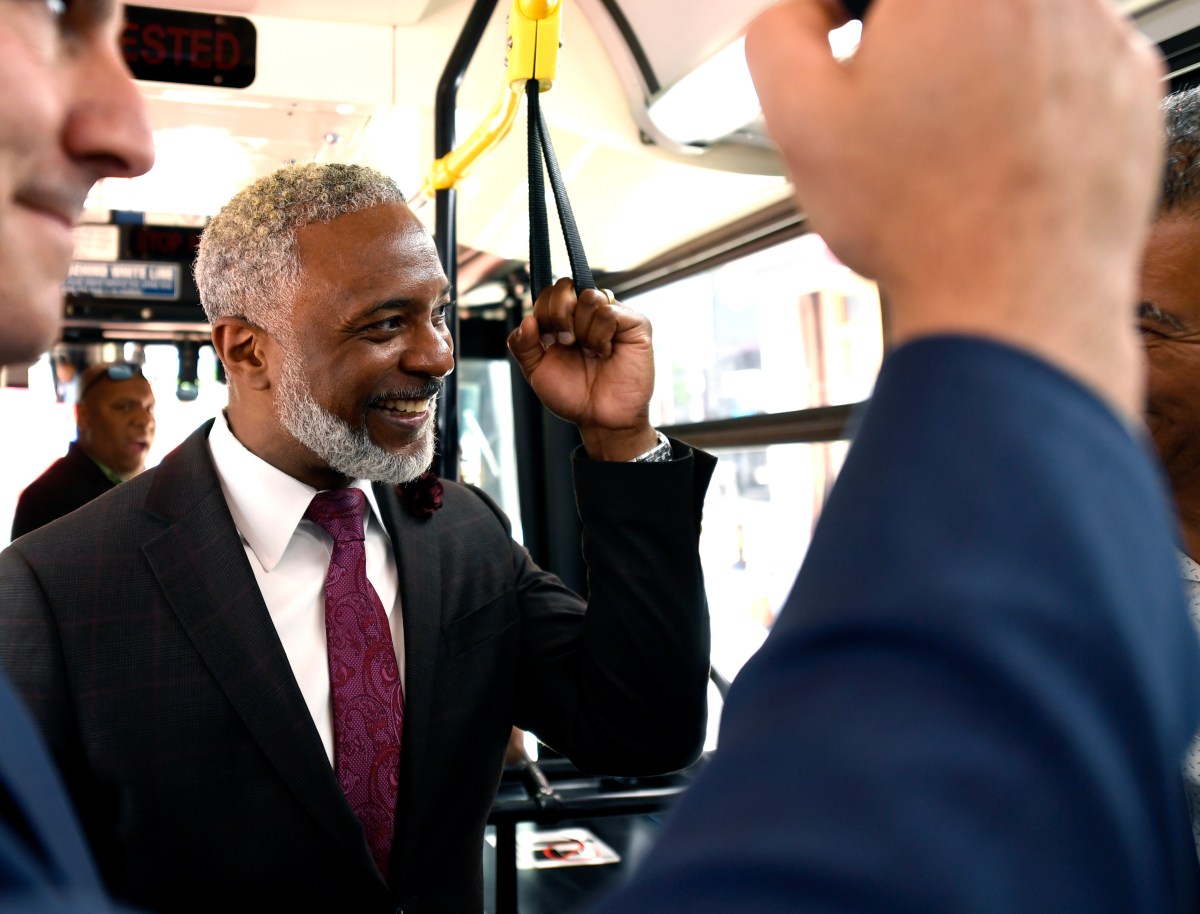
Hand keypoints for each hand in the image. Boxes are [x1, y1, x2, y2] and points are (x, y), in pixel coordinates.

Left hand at [507, 277, 657, 460]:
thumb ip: (523, 346)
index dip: (544, 312)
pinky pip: (609, 311)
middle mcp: (589, 313)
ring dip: (583, 331)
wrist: (600, 419)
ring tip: (590, 352)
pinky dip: (600, 336)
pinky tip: (605, 353)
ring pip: (589, 296)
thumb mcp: (537, 372)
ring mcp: (613, 315)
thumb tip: (527, 319)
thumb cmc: (574, 395)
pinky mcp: (635, 324)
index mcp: (566, 319)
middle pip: (566, 286)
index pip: (550, 292)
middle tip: (567, 343)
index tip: (548, 341)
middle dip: (558, 316)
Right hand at [746, 0, 1164, 419]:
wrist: (1013, 300)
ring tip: (948, 141)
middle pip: (949, 5)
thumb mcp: (800, 123)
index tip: (839, 36)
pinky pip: (1066, 61)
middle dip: (915, 39)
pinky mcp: (1130, 78)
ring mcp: (1095, 29)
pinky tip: (997, 152)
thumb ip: (779, 35)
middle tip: (897, 104)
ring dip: (972, 62)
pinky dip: (1030, 94)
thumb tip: (799, 12)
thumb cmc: (920, 222)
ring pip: (1008, 23)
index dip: (845, 10)